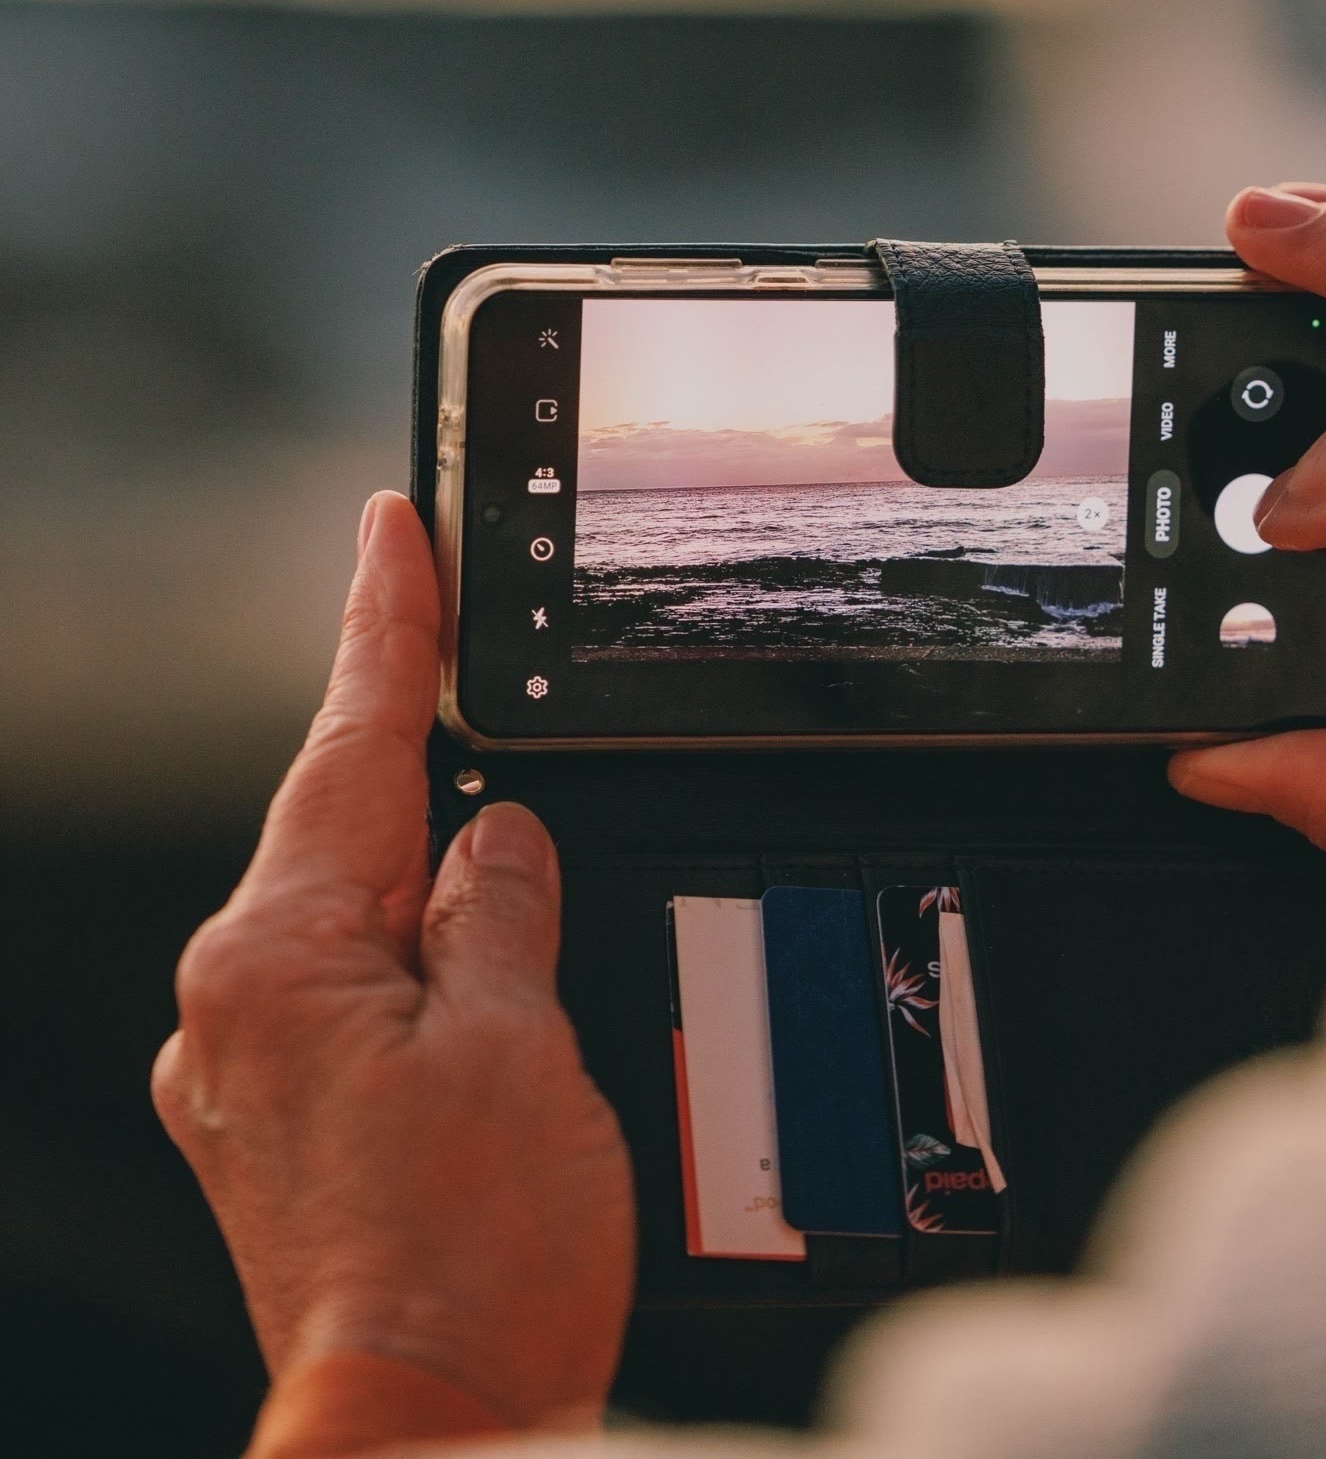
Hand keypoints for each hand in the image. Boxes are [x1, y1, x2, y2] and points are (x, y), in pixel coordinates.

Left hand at [152, 492, 634, 1429]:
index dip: (382, 622)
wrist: (429, 1427)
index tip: (392, 524)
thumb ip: (502, 907)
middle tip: (494, 695)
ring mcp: (249, 1076)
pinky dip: (417, 965)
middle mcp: (235, 1008)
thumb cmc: (473, 1264)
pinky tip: (480, 991)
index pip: (347, 744)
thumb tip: (496, 835)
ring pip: (354, 919)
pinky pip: (354, 996)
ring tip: (522, 914)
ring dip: (429, 884)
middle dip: (426, 767)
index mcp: (279, 959)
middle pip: (343, 832)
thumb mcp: (525, 1048)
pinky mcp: (280, 1132)